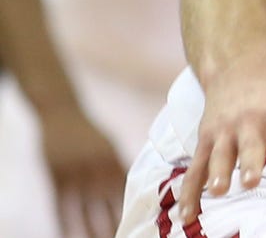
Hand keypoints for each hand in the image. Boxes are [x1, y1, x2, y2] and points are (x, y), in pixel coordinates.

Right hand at [40, 107, 126, 237]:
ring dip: (91, 231)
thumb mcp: (109, 147)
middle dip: (113, 227)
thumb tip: (137, 186)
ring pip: (85, 211)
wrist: (62, 112)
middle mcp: (98, 170)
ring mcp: (76, 174)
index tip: (138, 229)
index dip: (131, 214)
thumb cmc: (88, 133)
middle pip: (108, 207)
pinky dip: (65, 224)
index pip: (125, 195)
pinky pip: (61, 206)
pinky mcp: (56, 176)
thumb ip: (118, 168)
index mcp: (114, 164)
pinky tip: (68, 236)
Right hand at [178, 74, 265, 223]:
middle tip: (251, 181)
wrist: (237, 75)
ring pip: (219, 154)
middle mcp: (251, 122)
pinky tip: (188, 217)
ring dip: (218, 172)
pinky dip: (190, 192)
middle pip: (251, 144)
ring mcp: (225, 132)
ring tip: (220, 191)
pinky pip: (195, 169)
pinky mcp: (205, 142)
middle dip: (250, 162)